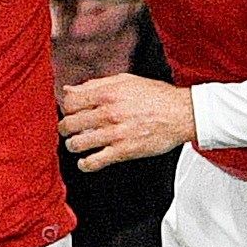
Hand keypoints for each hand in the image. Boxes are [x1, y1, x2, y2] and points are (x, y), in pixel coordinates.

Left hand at [58, 73, 195, 168]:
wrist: (182, 114)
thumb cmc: (157, 96)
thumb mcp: (125, 81)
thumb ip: (95, 84)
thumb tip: (69, 89)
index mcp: (107, 93)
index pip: (70, 102)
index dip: (66, 108)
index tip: (71, 112)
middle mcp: (108, 113)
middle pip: (69, 123)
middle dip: (65, 128)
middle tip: (69, 130)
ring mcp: (115, 133)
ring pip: (77, 143)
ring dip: (73, 146)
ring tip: (77, 145)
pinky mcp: (123, 151)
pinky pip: (94, 161)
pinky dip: (85, 164)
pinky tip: (86, 162)